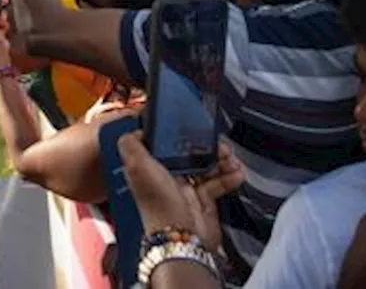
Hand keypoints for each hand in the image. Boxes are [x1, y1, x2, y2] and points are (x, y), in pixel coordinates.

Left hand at [118, 131, 244, 254]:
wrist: (183, 237)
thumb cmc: (159, 205)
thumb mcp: (137, 167)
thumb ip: (130, 145)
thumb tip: (130, 132)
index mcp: (149, 166)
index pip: (164, 143)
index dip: (177, 135)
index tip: (191, 128)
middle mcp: (166, 176)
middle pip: (188, 153)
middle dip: (205, 147)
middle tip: (218, 145)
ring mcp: (185, 188)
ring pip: (205, 165)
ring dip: (220, 160)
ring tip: (230, 159)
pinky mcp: (202, 199)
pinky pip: (217, 182)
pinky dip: (228, 177)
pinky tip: (235, 173)